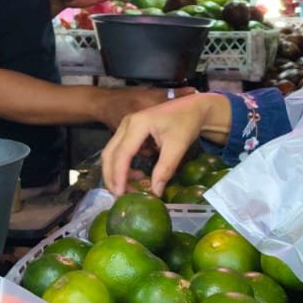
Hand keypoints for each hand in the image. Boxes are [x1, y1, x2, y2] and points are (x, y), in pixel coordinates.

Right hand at [101, 92, 227, 195]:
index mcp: (137, 124)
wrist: (192, 107)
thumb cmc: (186, 122)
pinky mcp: (128, 131)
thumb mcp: (178, 146)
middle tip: (121, 196)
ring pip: (111, 153)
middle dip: (112, 177)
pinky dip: (123, 166)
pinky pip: (119, 151)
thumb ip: (165, 169)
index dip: (119, 175)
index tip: (121, 194)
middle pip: (110, 154)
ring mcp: (125, 126)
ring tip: (132, 187)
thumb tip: (155, 193)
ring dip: (116, 172)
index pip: (122, 154)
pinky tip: (137, 175)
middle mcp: (126, 124)